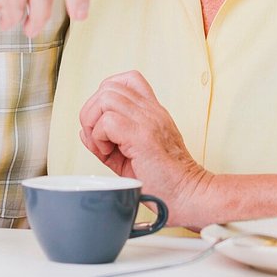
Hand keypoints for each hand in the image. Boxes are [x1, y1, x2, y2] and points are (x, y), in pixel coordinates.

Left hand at [78, 70, 209, 225]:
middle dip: (91, 112)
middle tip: (98, 138)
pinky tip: (109, 153)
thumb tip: (85, 132)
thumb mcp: (132, 155)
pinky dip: (100, 137)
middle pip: (108, 86)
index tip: (103, 123)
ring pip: (105, 98)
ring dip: (94, 123)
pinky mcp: (143, 136)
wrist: (190, 197)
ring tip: (103, 146)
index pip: (126, 80)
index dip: (105, 96)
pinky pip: (108, 121)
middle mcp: (151, 111)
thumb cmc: (166, 182)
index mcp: (152, 112)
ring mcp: (148, 121)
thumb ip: (108, 140)